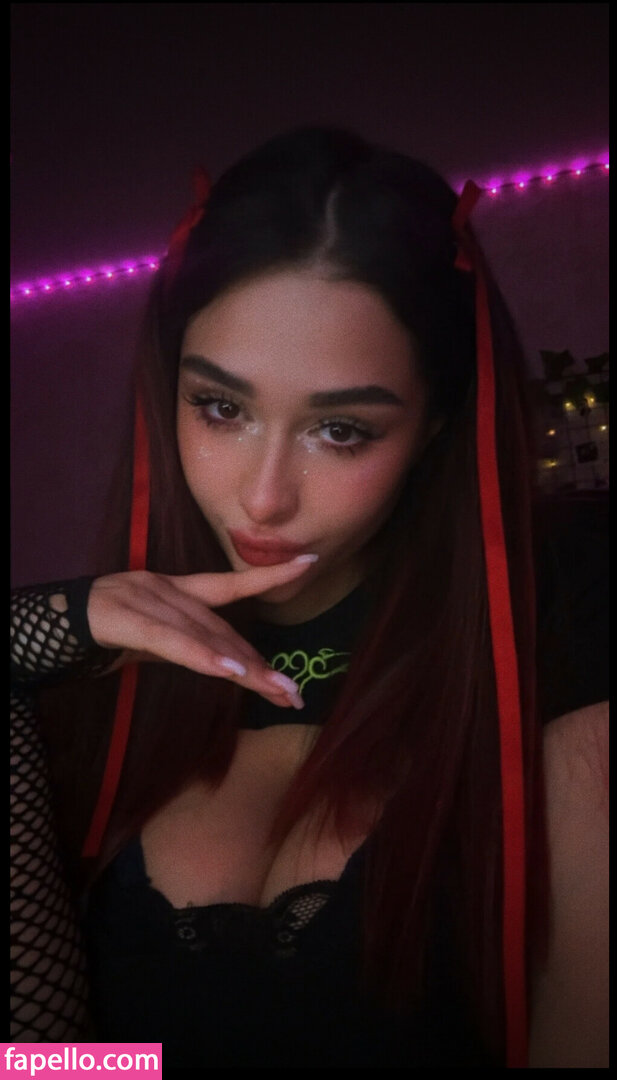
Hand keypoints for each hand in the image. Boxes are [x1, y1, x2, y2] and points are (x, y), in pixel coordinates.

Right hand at [86, 556, 318, 709]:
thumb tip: (224, 662)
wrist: (46, 628)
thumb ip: (184, 644)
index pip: (229, 584)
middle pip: (223, 630)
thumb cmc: (100, 634)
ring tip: (276, 689)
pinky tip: (231, 673)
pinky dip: (204, 657)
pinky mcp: (127, 619)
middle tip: (293, 693)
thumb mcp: (148, 640)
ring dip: (243, 668)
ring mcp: (146, 600)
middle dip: (260, 664)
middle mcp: (166, 589)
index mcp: (173, 590)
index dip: (268, 573)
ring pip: (204, 637)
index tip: (309, 563)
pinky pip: (172, 642)